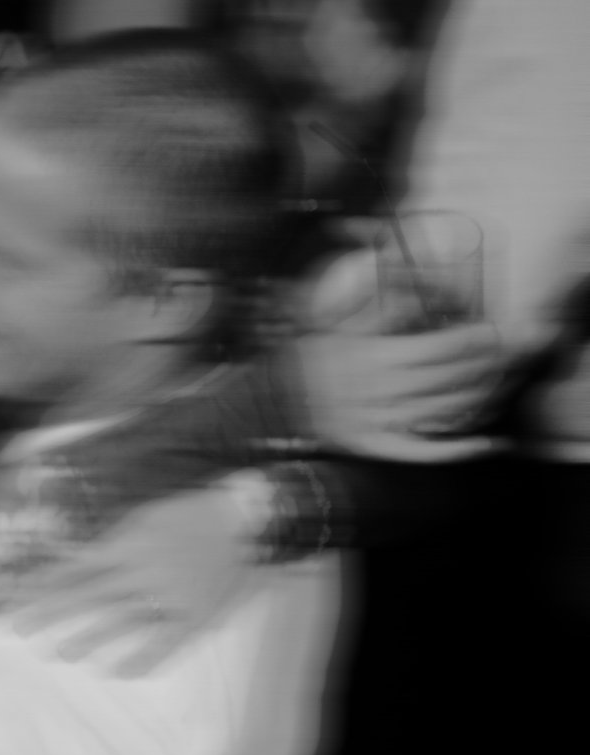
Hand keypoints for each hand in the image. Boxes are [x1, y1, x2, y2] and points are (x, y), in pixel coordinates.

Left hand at [14, 477, 263, 673]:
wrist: (248, 518)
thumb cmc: (188, 517)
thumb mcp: (141, 519)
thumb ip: (109, 543)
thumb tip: (69, 566)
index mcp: (128, 544)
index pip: (77, 567)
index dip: (46, 585)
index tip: (19, 599)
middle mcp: (144, 570)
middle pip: (90, 594)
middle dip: (53, 612)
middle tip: (21, 630)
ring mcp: (170, 594)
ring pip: (123, 619)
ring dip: (91, 637)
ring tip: (61, 653)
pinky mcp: (196, 614)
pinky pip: (168, 641)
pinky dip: (144, 658)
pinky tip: (119, 673)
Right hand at [297, 243, 502, 452]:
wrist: (266, 400)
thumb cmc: (306, 355)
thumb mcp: (335, 319)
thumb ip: (379, 305)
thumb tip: (419, 284)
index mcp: (367, 357)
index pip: (438, 348)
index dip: (472, 339)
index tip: (491, 330)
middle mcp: (372, 392)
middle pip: (447, 378)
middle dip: (485, 364)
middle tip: (505, 352)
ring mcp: (372, 422)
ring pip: (442, 411)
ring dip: (479, 397)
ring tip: (498, 382)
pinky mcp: (370, 446)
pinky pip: (420, 452)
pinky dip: (455, 451)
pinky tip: (484, 443)